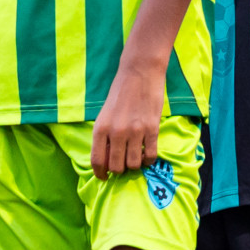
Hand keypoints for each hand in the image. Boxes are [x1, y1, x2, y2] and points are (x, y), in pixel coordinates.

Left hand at [90, 59, 164, 179]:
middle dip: (119, 170)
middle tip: (123, 164)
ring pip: (134, 164)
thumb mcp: (105, 114)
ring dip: (135, 165)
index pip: (97, 161)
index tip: (104, 177)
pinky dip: (149, 160)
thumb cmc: (121, 91)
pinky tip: (147, 154)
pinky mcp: (152, 128)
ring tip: (136, 158)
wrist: (140, 72)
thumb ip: (105, 135)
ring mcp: (135, 131)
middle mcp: (116, 132)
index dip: (100, 174)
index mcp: (100, 128)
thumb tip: (107, 159)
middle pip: (116, 167)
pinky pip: (150, 155)